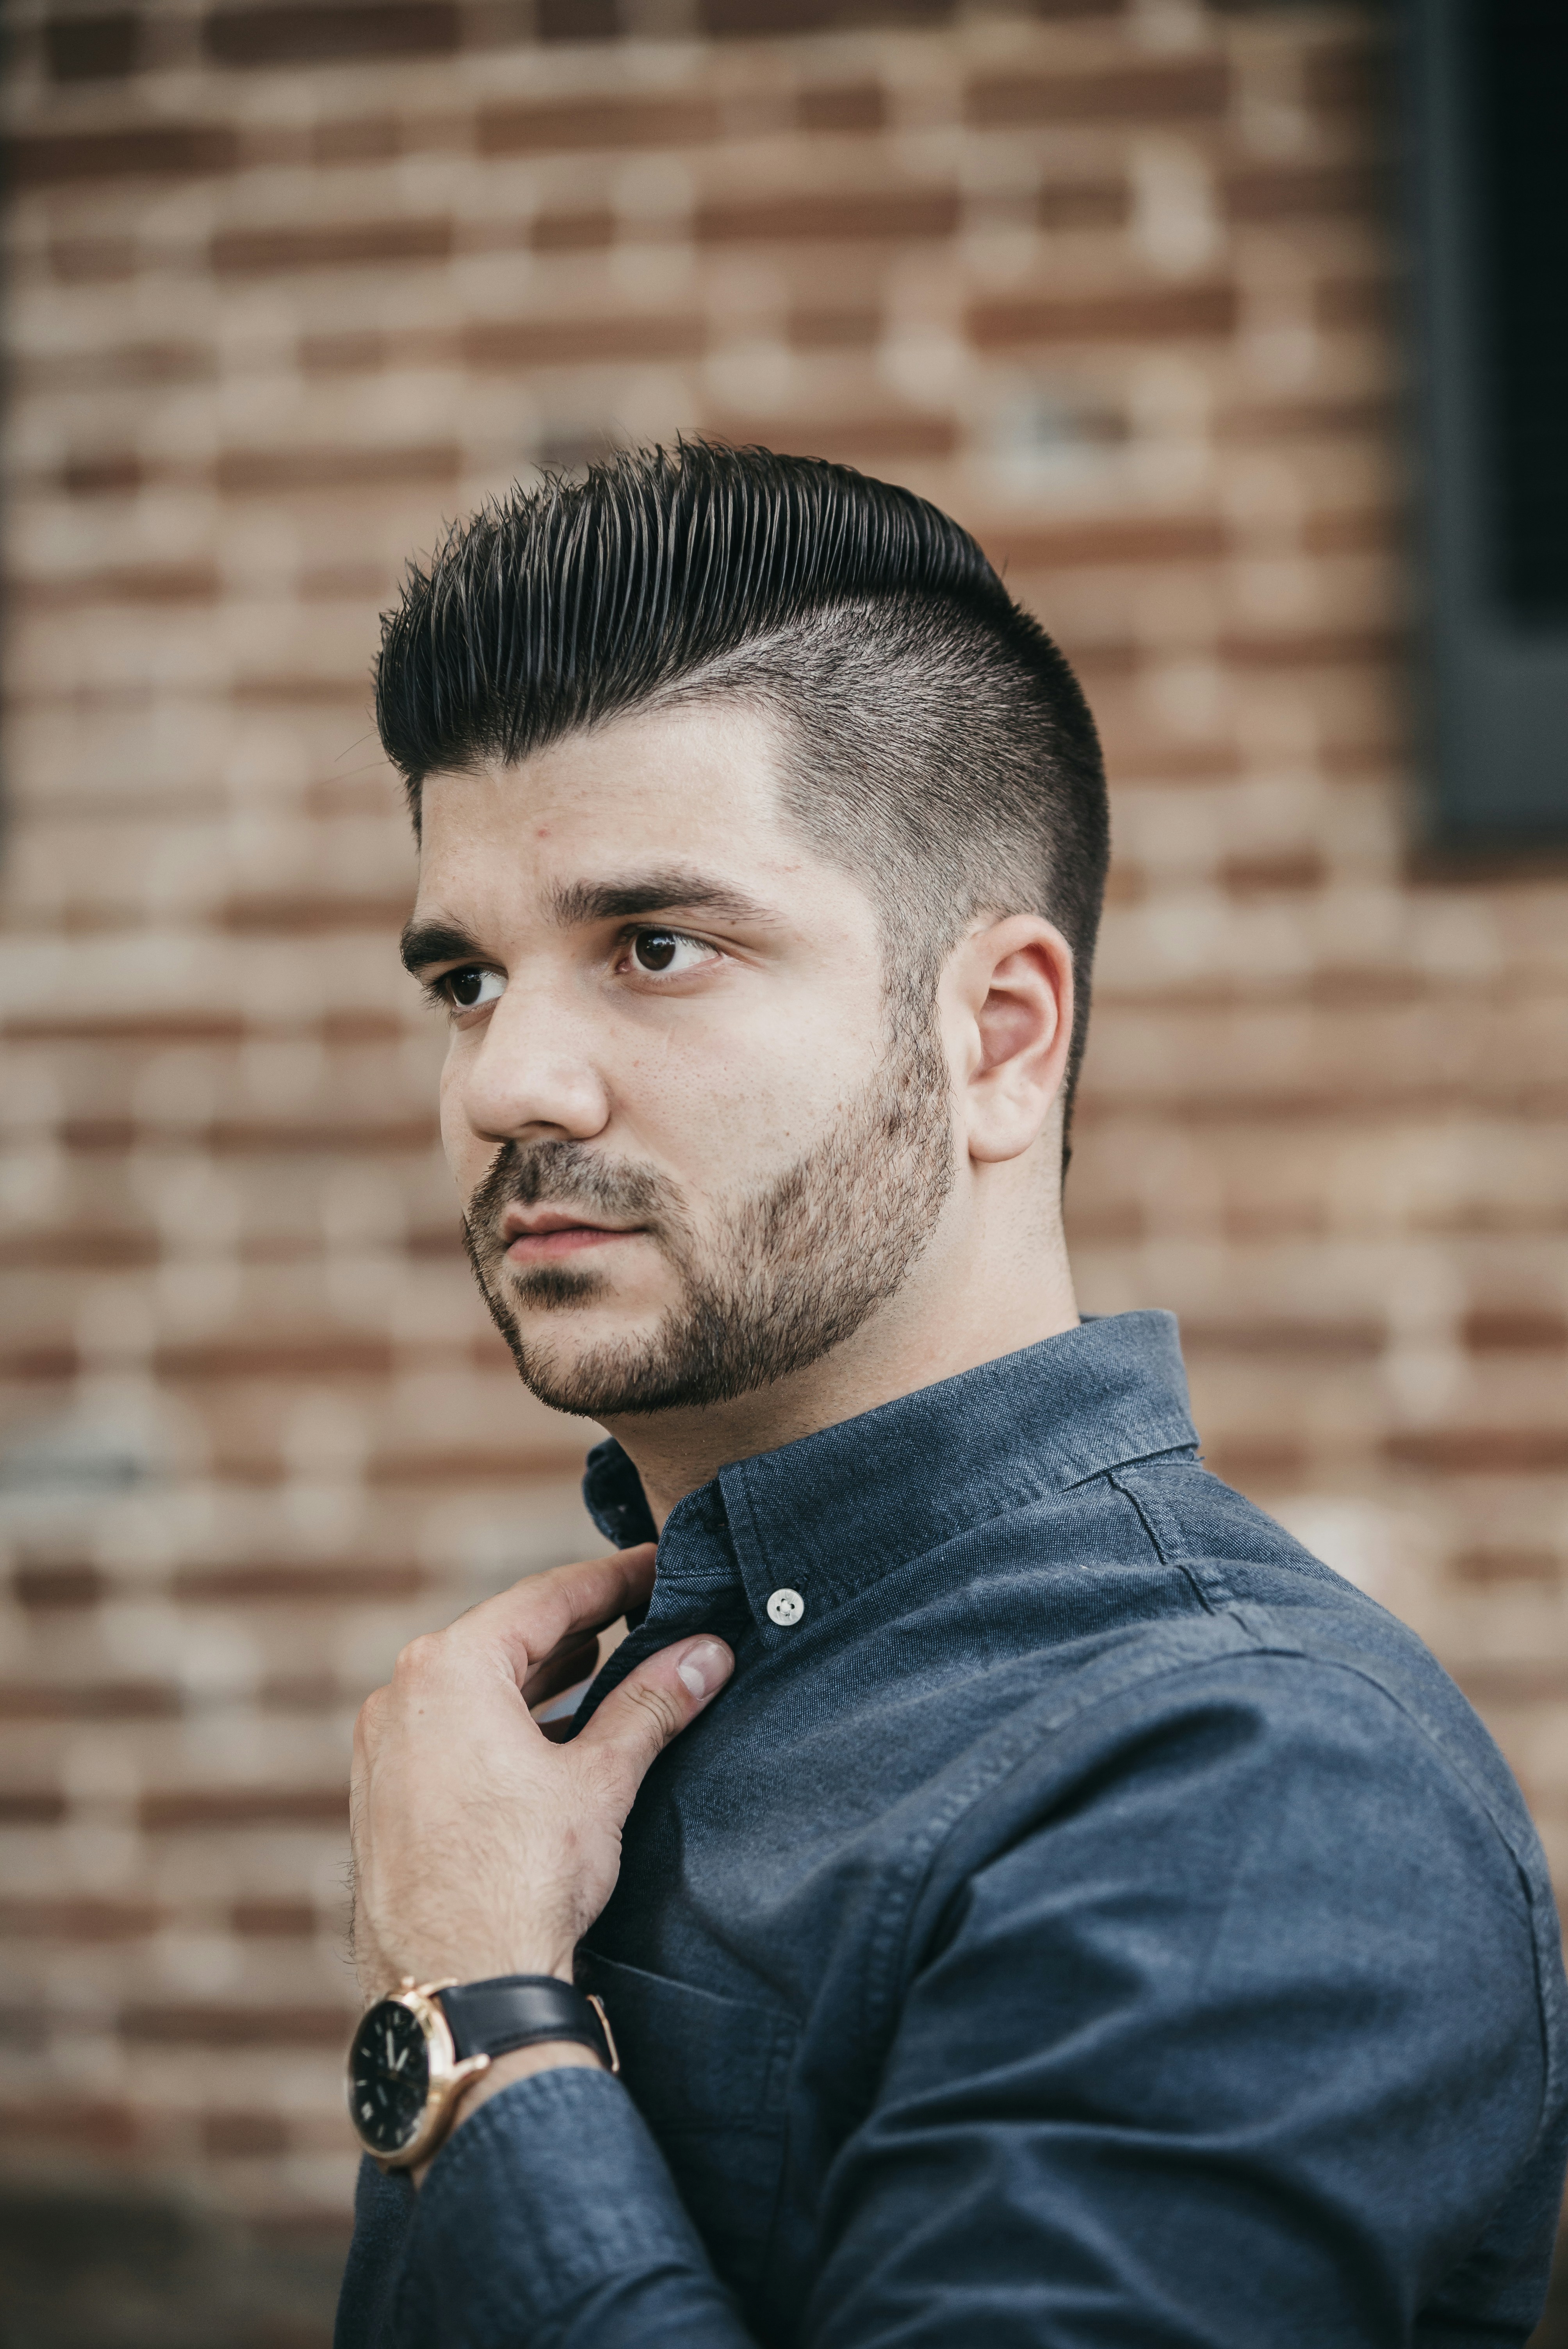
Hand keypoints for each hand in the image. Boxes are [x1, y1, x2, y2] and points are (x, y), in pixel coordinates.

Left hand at [349, 1544, 732, 2001]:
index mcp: (448, 1668)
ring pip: (475, 1689)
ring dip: (540, 1677)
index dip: (613, 1579)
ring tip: (602, 1666)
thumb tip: (706, 1654)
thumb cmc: (520, 1880)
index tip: (657, 1565)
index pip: (546, 1597)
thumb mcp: (600, 1780)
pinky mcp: (383, 1798)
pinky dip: (503, 1723)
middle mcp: (401, 1697)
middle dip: (577, 1627)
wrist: (454, 1989)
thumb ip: (652, 1705)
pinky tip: (548, 1737)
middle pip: (505, 1638)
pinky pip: (450, 1734)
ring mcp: (384, 1750)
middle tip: (640, 1610)